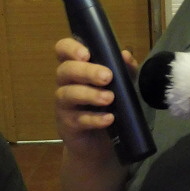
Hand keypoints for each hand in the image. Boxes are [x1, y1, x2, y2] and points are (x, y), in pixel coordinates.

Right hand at [54, 37, 136, 158]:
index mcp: (77, 67)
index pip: (63, 50)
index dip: (70, 48)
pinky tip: (108, 118)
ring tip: (109, 98)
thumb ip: (125, 70)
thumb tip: (125, 55)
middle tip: (107, 77)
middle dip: (86, 72)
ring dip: (89, 94)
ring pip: (67, 94)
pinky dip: (94, 119)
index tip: (86, 54)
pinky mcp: (67, 125)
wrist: (102, 142)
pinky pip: (77, 120)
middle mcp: (66, 83)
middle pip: (65, 70)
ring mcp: (64, 105)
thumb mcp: (122, 85)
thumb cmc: (109, 105)